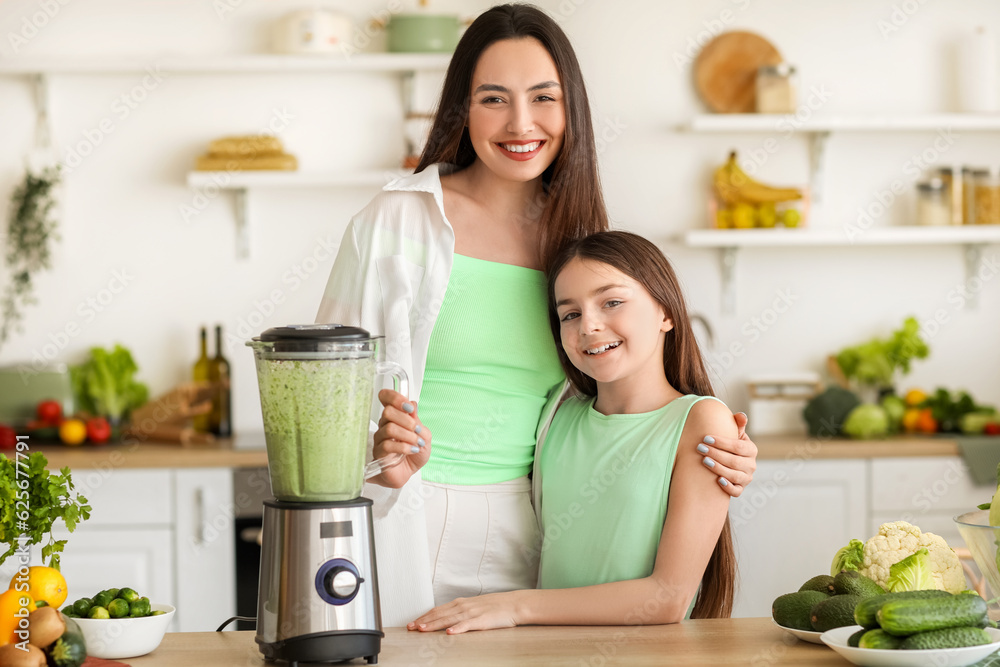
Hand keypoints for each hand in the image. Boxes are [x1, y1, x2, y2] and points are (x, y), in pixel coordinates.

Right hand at [372, 389, 431, 487]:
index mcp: (396, 417)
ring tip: (416, 443)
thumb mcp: (424, 436)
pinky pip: (387, 445)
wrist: (409, 473)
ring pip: (389, 428)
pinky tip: (411, 450)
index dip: (395, 397)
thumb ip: (418, 420)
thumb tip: (412, 404)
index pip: (386, 398)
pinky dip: (403, 447)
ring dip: (407, 435)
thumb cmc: (414, 454)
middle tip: (416, 430)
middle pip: (388, 412)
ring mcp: (380, 439)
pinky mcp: (378, 453)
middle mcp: (385, 425)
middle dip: (406, 420)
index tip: (408, 406)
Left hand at [407, 592, 522, 633]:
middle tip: (410, 627)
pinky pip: (467, 625)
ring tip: (422, 629)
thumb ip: (460, 612)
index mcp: (460, 603)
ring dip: (434, 624)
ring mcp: (472, 613)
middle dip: (424, 621)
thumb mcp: (473, 606)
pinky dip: (457, 629)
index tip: (413, 623)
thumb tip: (447, 619)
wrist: (513, 604)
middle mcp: (463, 606)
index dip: (424, 616)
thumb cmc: (495, 606)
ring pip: (449, 619)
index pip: (437, 610)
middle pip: (439, 614)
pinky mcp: (481, 620)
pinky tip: (449, 632)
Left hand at [697, 412, 755, 497]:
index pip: (738, 447)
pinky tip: (717, 480)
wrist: (728, 461)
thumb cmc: (730, 445)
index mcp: (751, 450)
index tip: (706, 438)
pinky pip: (736, 491)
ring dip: (718, 468)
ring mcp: (746, 478)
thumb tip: (741, 416)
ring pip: (734, 476)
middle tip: (700, 448)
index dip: (722, 443)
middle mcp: (751, 465)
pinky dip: (728, 487)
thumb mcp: (735, 433)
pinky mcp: (740, 488)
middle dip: (716, 454)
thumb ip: (737, 423)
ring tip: (704, 461)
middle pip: (734, 461)